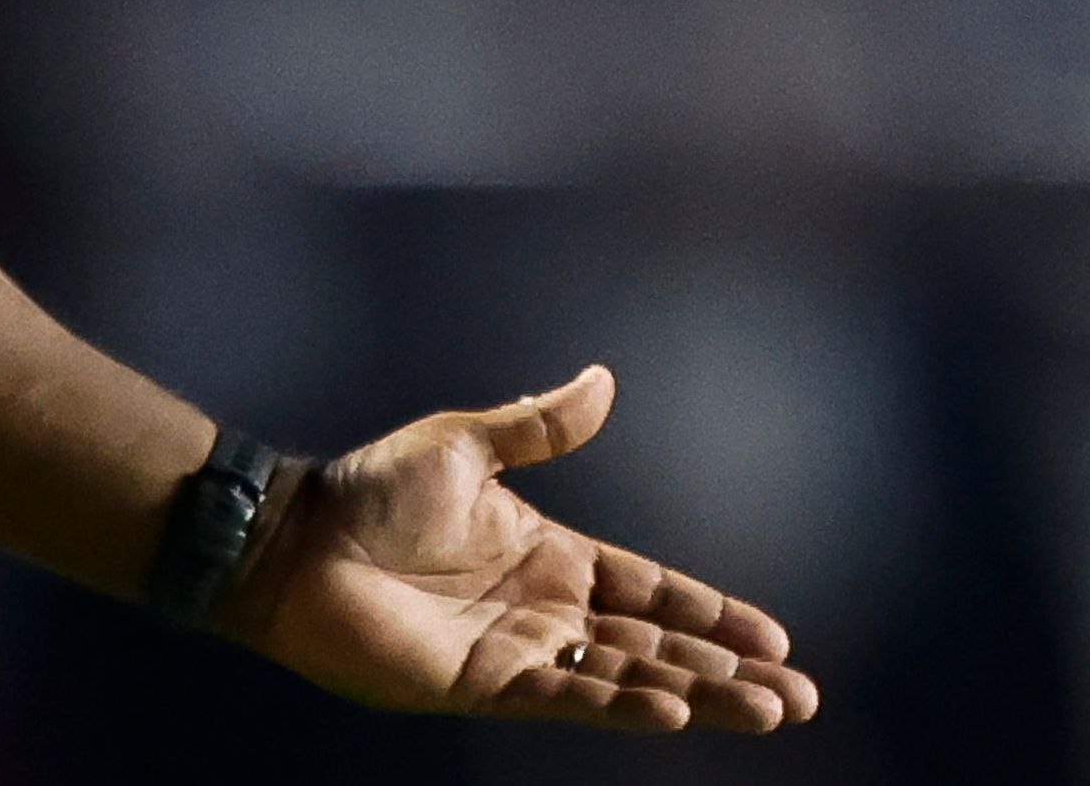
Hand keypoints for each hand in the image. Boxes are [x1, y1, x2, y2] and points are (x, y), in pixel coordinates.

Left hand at [222, 365, 816, 732]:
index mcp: (549, 554)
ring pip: (628, 677)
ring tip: (764, 709)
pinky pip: (566, 697)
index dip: (711, 612)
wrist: (292, 540)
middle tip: (797, 696)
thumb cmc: (365, 492)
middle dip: (728, 670)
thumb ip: (537, 424)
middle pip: (657, 644)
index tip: (775, 636)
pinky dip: (620, 703)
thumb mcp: (464, 445)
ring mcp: (519, 651)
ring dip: (697, 694)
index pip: (652, 589)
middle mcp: (545, 609)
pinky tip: (674, 710)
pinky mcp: (484, 684)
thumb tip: (604, 379)